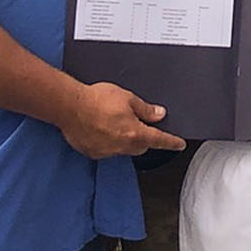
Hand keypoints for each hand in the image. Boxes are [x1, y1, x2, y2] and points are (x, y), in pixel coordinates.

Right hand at [58, 82, 185, 159]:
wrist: (70, 107)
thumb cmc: (97, 99)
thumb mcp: (127, 98)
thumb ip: (145, 109)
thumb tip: (159, 113)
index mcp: (135, 133)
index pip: (159, 139)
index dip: (172, 141)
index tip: (179, 144)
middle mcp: (122, 146)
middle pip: (141, 145)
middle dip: (143, 136)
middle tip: (136, 121)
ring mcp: (107, 151)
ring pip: (124, 148)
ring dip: (124, 138)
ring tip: (113, 120)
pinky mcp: (93, 152)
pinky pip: (108, 149)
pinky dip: (108, 141)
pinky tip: (100, 127)